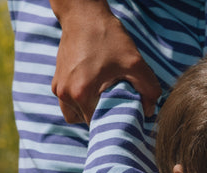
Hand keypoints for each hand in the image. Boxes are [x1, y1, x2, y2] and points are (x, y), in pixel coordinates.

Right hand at [50, 0, 161, 123]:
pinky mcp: (56, 82)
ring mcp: (58, 89)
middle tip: (116, 104)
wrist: (82, 14)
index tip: (123, 115)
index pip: (98, 125)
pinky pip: (68, 103)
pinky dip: (80, 101)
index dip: (113, 123)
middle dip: (103, 116)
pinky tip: (92, 88)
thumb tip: (149, 111)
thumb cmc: (106, 36)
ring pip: (75, 116)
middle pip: (87, 122)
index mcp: (81, 94)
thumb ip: (149, 88)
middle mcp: (66, 95)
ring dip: (89, 111)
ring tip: (103, 97)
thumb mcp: (134, 62)